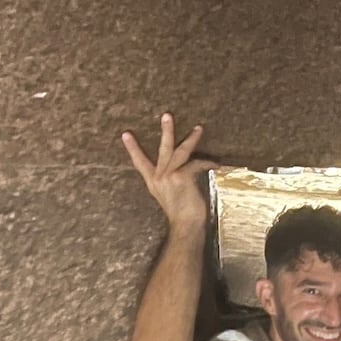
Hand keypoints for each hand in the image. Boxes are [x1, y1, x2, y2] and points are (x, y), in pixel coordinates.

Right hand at [121, 113, 217, 229]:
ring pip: (180, 151)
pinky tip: (215, 164)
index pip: (140, 162)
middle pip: (163, 149)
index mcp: (153, 182)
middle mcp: (159, 177)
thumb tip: (181, 169)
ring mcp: (170, 176)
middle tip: (167, 114)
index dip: (133, 148)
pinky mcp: (182, 178)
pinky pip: (196, 164)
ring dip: (191, 139)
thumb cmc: (181, 214)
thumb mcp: (169, 196)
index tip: (125, 133)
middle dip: (166, 131)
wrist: (185, 225)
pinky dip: (207, 163)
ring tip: (199, 127)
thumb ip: (170, 182)